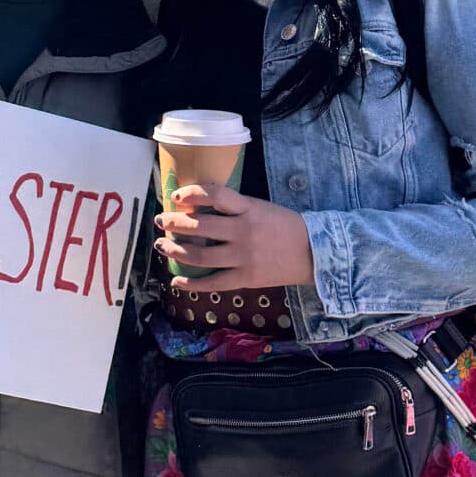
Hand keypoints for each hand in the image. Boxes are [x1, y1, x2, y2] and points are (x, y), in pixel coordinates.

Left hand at [158, 184, 315, 291]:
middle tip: (162, 220)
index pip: (214, 195)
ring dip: (176, 250)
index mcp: (248, 208)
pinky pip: (213, 283)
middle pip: (200, 227)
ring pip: (200, 256)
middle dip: (174, 223)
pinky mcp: (245, 278)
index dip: (191, 193)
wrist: (314, 252)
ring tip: (162, 245)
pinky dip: (192, 283)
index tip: (176, 196)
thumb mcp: (261, 207)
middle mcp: (243, 231)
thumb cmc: (285, 226)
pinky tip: (177, 280)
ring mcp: (243, 257)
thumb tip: (200, 207)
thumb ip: (235, 207)